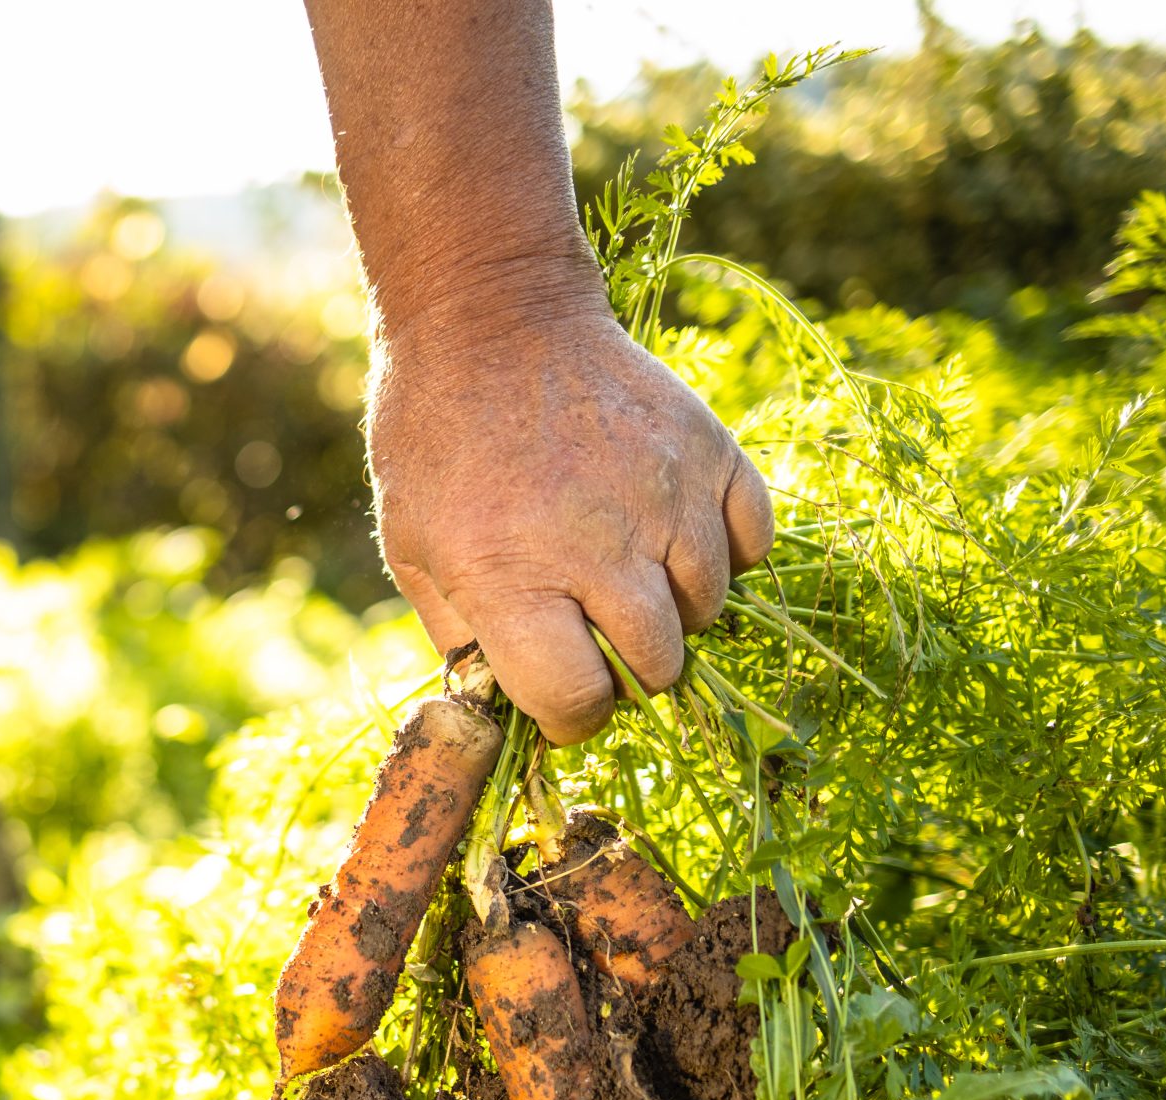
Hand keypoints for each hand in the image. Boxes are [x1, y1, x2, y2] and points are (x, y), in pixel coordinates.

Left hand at [368, 303, 773, 743]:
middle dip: (628, 672)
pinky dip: (725, 554)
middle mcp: (600, 546)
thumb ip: (460, 634)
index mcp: (513, 579)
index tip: (562, 702)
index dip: (570, 717)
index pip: (578, 700)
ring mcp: (666, 496)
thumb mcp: (413, 546)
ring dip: (675, 613)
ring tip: (628, 579)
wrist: (490, 318)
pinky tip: (675, 538)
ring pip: (710, 607)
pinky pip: (753, 541)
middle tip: (598, 641)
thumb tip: (501, 701)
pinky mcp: (710, 451)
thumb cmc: (435, 439)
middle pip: (658, 665)